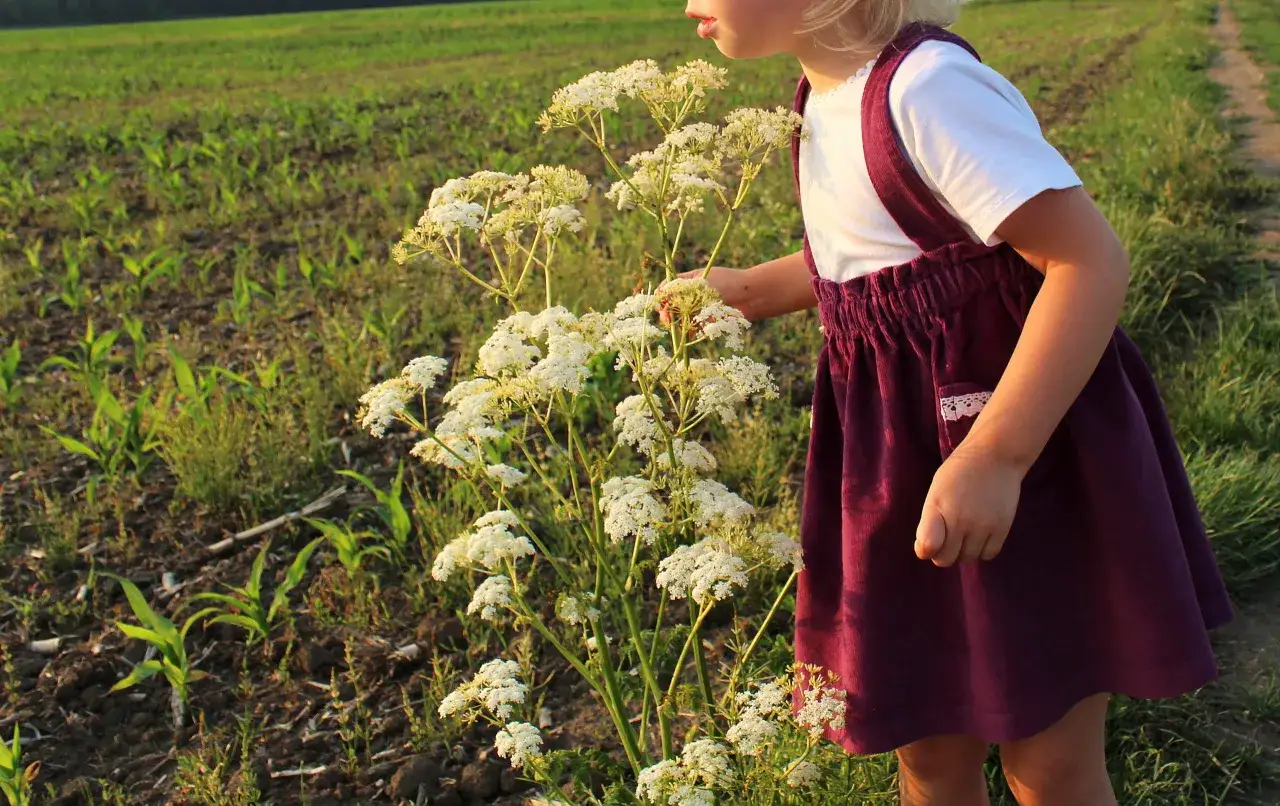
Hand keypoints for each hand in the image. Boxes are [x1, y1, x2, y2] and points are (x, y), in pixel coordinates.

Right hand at [658, 266, 753, 324]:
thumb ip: (680, 288)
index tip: (660, 305)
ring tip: (679, 327)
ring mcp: (701, 307)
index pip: (669, 287)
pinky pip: (696, 327)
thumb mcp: (701, 282)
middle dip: (668, 313)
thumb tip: (660, 294)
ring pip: (682, 318)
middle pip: (672, 304)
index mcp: (690, 280)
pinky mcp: (709, 320)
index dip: (662, 296)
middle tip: (667, 320)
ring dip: (679, 323)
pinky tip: (692, 333)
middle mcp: (694, 293)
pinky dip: (692, 330)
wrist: (752, 296)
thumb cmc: (728, 283)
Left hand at [914, 443, 1024, 566]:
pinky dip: (982, 550)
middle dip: (944, 552)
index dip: (925, 550)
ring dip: (964, 551)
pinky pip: (988, 554)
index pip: (927, 547)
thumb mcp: (936, 492)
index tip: (928, 542)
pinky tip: (980, 535)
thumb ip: (929, 522)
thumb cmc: (959, 474)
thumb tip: (926, 551)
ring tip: (965, 532)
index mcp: (937, 508)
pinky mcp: (1002, 528)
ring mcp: (983, 526)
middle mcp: (960, 520)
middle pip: (946, 559)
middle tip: (948, 537)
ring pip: (968, 558)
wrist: (994, 456)